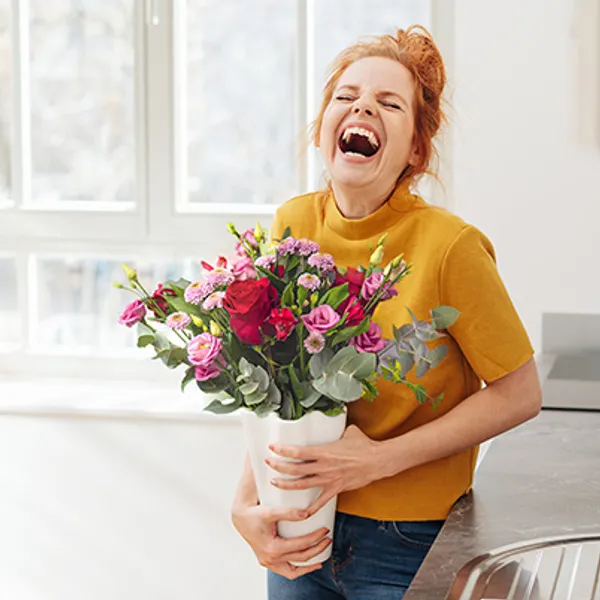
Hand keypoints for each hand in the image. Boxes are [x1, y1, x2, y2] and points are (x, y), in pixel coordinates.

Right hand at [231, 502, 331, 579]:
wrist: (241, 518)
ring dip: (308, 565)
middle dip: (317, 550)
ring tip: (321, 558)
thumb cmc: (255, 514)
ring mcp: (268, 562)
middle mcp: (270, 559)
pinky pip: (285, 571)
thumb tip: (307, 514)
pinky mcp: (268, 561)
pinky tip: (307, 563)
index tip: (325, 530)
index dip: (315, 538)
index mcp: (272, 548)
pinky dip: (297, 569)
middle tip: (327, 539)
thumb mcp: (271, 511)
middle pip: (300, 558)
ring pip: (293, 571)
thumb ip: (288, 513)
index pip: (300, 546)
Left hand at [266, 424, 382, 516]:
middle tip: (268, 463)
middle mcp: (323, 466)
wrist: (378, 461)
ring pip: (302, 485)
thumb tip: (334, 420)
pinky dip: (310, 509)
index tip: (272, 447)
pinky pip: (320, 502)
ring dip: (286, 485)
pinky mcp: (335, 489)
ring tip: (274, 482)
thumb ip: (337, 429)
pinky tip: (300, 513)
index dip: (283, 450)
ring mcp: (328, 479)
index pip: (298, 451)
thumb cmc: (363, 445)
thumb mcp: (348, 431)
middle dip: (279, 466)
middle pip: (295, 469)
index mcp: (324, 451)